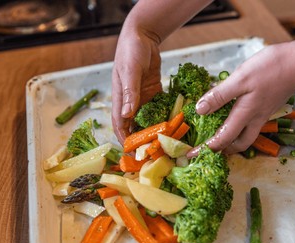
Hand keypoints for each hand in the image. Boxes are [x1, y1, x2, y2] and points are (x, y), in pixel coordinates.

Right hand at [111, 28, 162, 144]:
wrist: (142, 35)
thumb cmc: (131, 51)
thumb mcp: (130, 71)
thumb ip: (130, 92)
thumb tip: (128, 114)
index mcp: (120, 99)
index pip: (120, 125)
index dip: (125, 140)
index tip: (133, 155)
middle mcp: (131, 102)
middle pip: (135, 126)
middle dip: (142, 140)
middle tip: (154, 154)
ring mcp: (143, 98)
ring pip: (148, 120)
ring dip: (154, 131)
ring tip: (166, 145)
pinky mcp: (153, 92)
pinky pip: (159, 108)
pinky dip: (164, 117)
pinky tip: (174, 126)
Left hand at [187, 44, 294, 156]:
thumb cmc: (271, 68)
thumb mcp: (240, 79)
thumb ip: (219, 95)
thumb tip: (199, 110)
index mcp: (246, 115)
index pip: (223, 139)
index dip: (206, 149)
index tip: (191, 155)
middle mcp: (255, 119)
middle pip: (239, 144)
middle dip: (223, 150)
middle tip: (208, 148)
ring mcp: (263, 113)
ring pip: (246, 135)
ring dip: (232, 140)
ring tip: (218, 135)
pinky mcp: (268, 105)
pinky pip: (251, 124)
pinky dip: (239, 126)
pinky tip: (232, 114)